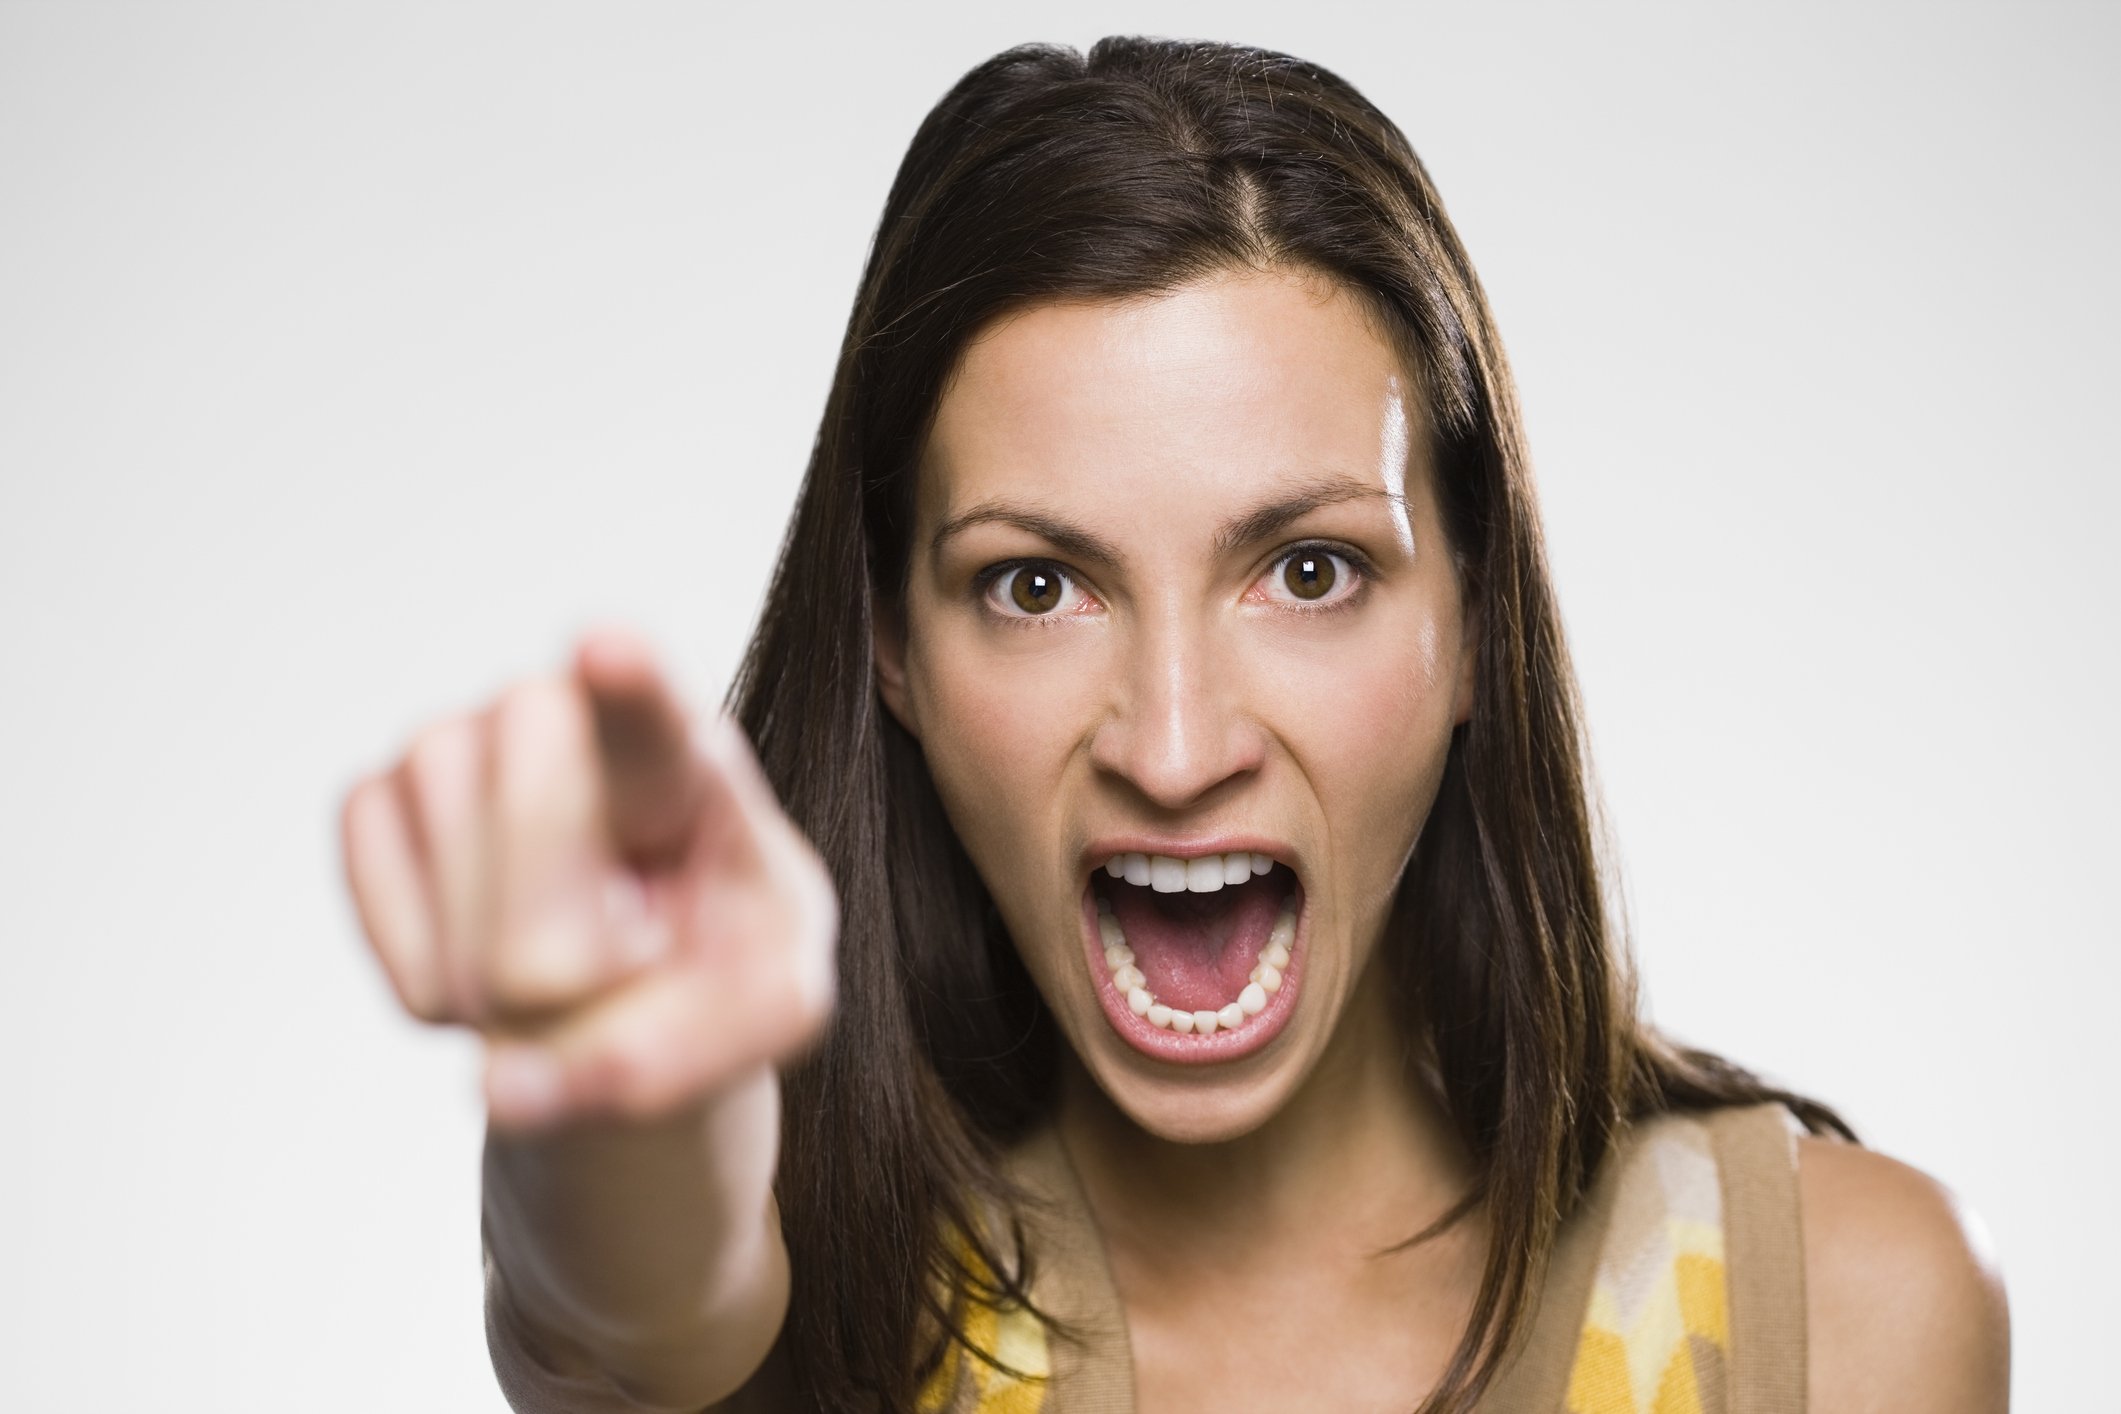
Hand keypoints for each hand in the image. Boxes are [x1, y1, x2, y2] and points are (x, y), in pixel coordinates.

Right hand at [339, 628, 838, 1131]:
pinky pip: (389, 924)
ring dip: (504, 982)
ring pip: (455, 890)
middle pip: (534, 825)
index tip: (607, 650)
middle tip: (623, 960)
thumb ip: (686, 1055)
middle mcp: (563, 711)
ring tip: (561, 960)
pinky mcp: (376, 799)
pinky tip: (484, 956)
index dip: (628, 683)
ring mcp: (455, 743)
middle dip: (563, 939)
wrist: (637, 980)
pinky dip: (434, 986)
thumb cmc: (726, 962)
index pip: (652, 712)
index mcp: (684, 752)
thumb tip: (508, 1097)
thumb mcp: (771, 1011)